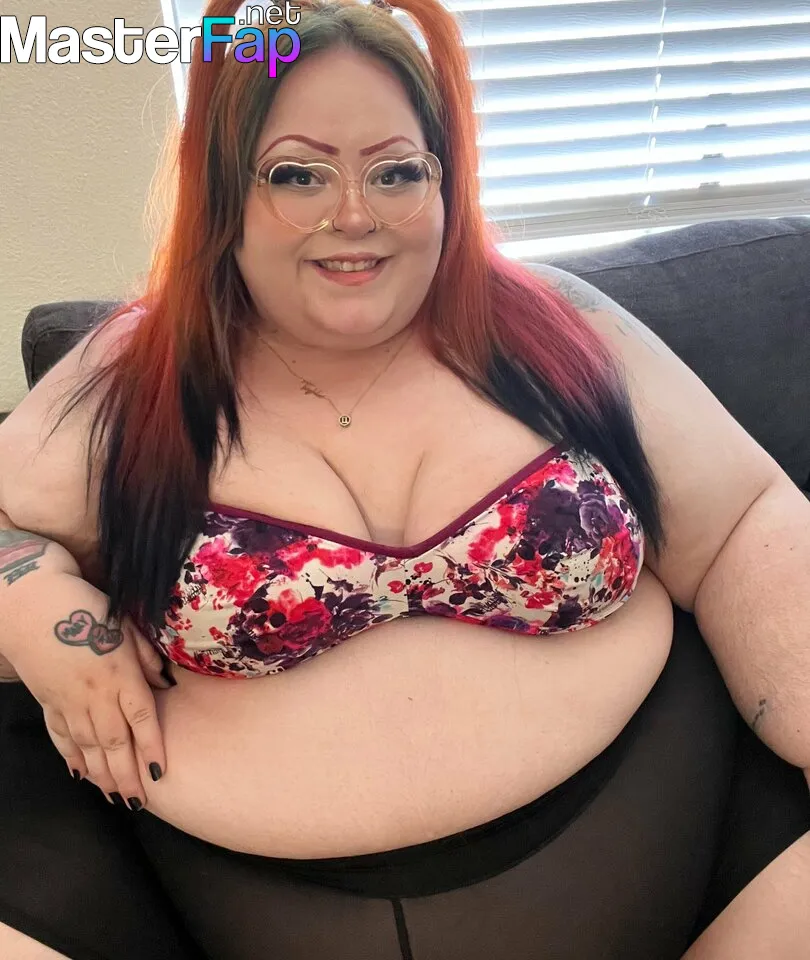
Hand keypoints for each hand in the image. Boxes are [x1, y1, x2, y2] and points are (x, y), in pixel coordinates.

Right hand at [4, 573, 173, 810]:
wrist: (32, 602)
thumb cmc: (86, 606)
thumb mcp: (126, 623)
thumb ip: (146, 656)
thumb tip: (165, 682)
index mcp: (119, 673)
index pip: (141, 717)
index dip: (150, 747)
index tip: (159, 773)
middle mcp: (94, 693)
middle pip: (114, 742)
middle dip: (127, 774)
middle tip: (138, 802)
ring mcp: (68, 700)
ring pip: (88, 746)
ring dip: (102, 774)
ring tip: (115, 797)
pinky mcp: (48, 700)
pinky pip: (61, 735)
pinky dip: (71, 756)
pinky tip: (80, 774)